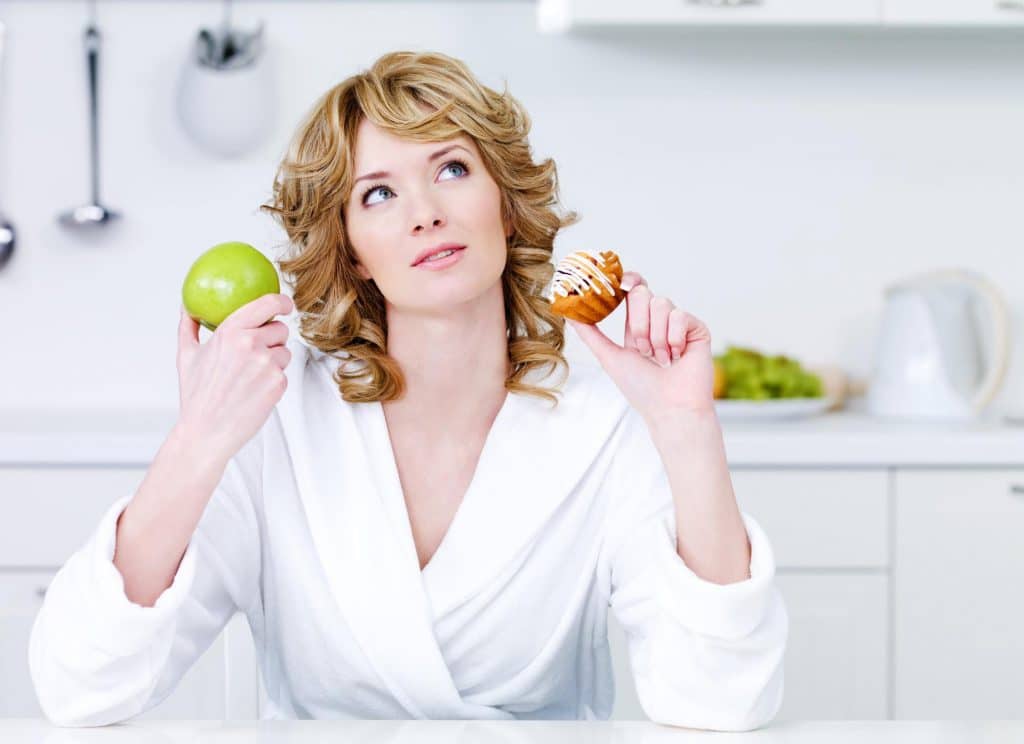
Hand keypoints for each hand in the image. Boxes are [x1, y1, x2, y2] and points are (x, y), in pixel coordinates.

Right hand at [176, 293, 293, 462]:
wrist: (206, 432)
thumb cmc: (196, 395)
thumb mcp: (187, 356)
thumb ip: (188, 326)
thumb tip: (187, 306)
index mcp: (230, 332)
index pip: (268, 304)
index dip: (282, 301)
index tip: (284, 304)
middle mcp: (252, 345)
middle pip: (280, 329)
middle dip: (272, 338)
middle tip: (255, 352)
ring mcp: (268, 365)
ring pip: (285, 351)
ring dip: (274, 359)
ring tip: (250, 376)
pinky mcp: (279, 383)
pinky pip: (284, 372)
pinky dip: (273, 379)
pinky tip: (254, 390)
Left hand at [566, 271, 714, 420]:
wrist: (670, 408)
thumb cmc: (641, 388)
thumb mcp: (609, 356)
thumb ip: (590, 333)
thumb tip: (568, 312)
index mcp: (638, 325)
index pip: (632, 290)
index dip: (626, 280)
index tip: (618, 282)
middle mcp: (658, 321)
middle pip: (642, 293)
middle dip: (638, 323)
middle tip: (643, 350)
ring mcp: (678, 324)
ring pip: (661, 303)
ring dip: (655, 337)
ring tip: (661, 359)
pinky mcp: (697, 328)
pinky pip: (680, 315)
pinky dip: (674, 339)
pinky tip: (677, 357)